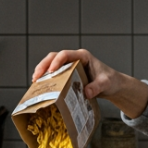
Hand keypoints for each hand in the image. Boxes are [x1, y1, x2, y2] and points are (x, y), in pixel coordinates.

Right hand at [32, 48, 147, 117]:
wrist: (112, 85)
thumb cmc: (110, 81)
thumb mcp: (105, 84)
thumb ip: (97, 87)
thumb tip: (86, 93)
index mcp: (83, 56)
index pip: (65, 54)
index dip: (56, 62)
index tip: (50, 72)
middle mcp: (74, 58)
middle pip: (54, 57)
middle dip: (43, 66)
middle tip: (36, 78)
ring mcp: (70, 65)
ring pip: (51, 63)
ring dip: (42, 71)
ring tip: (35, 82)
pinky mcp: (68, 73)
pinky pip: (54, 73)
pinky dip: (46, 78)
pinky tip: (41, 86)